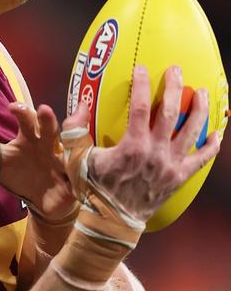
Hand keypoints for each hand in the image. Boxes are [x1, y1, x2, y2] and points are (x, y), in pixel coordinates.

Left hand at [0, 103, 76, 221]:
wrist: (40, 199)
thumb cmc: (20, 172)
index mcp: (30, 137)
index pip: (27, 119)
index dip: (22, 112)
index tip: (13, 107)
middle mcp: (49, 145)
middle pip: (49, 129)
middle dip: (47, 120)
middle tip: (44, 111)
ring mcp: (63, 162)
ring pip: (70, 148)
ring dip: (71, 143)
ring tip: (72, 135)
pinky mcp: (73, 182)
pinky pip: (80, 176)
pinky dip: (80, 176)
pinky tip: (78, 177)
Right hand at [64, 65, 220, 223]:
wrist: (111, 221)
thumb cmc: (93, 189)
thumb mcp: (76, 160)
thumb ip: (74, 131)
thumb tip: (80, 105)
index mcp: (131, 146)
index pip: (139, 107)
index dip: (142, 84)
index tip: (142, 69)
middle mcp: (155, 153)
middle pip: (171, 113)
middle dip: (175, 87)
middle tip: (177, 70)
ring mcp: (170, 165)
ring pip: (192, 131)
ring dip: (199, 110)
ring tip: (202, 93)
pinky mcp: (179, 177)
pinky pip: (202, 160)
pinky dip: (212, 146)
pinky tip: (217, 133)